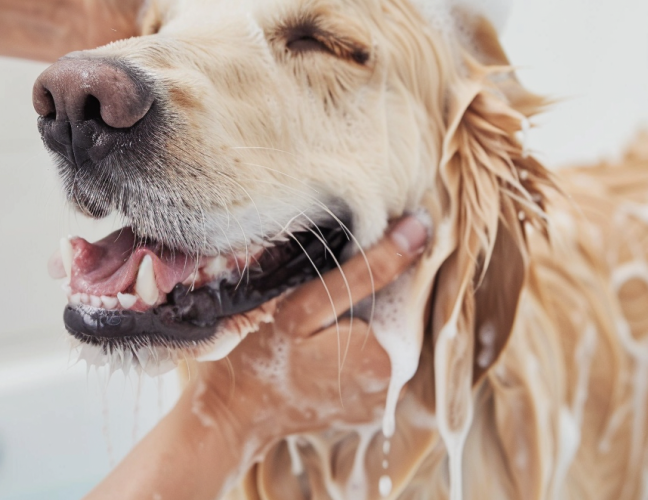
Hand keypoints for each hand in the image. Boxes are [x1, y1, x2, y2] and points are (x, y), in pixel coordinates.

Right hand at [81, 216, 427, 499]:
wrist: (229, 416)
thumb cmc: (258, 357)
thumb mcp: (307, 304)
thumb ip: (367, 270)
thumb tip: (418, 230)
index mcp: (392, 360)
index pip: (412, 293)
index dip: (387, 264)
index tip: (356, 251)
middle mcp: (396, 387)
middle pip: (399, 315)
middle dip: (372, 292)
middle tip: (326, 283)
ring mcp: (381, 401)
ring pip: (384, 335)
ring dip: (361, 315)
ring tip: (320, 310)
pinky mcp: (364, 406)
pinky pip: (370, 358)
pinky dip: (351, 340)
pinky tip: (320, 337)